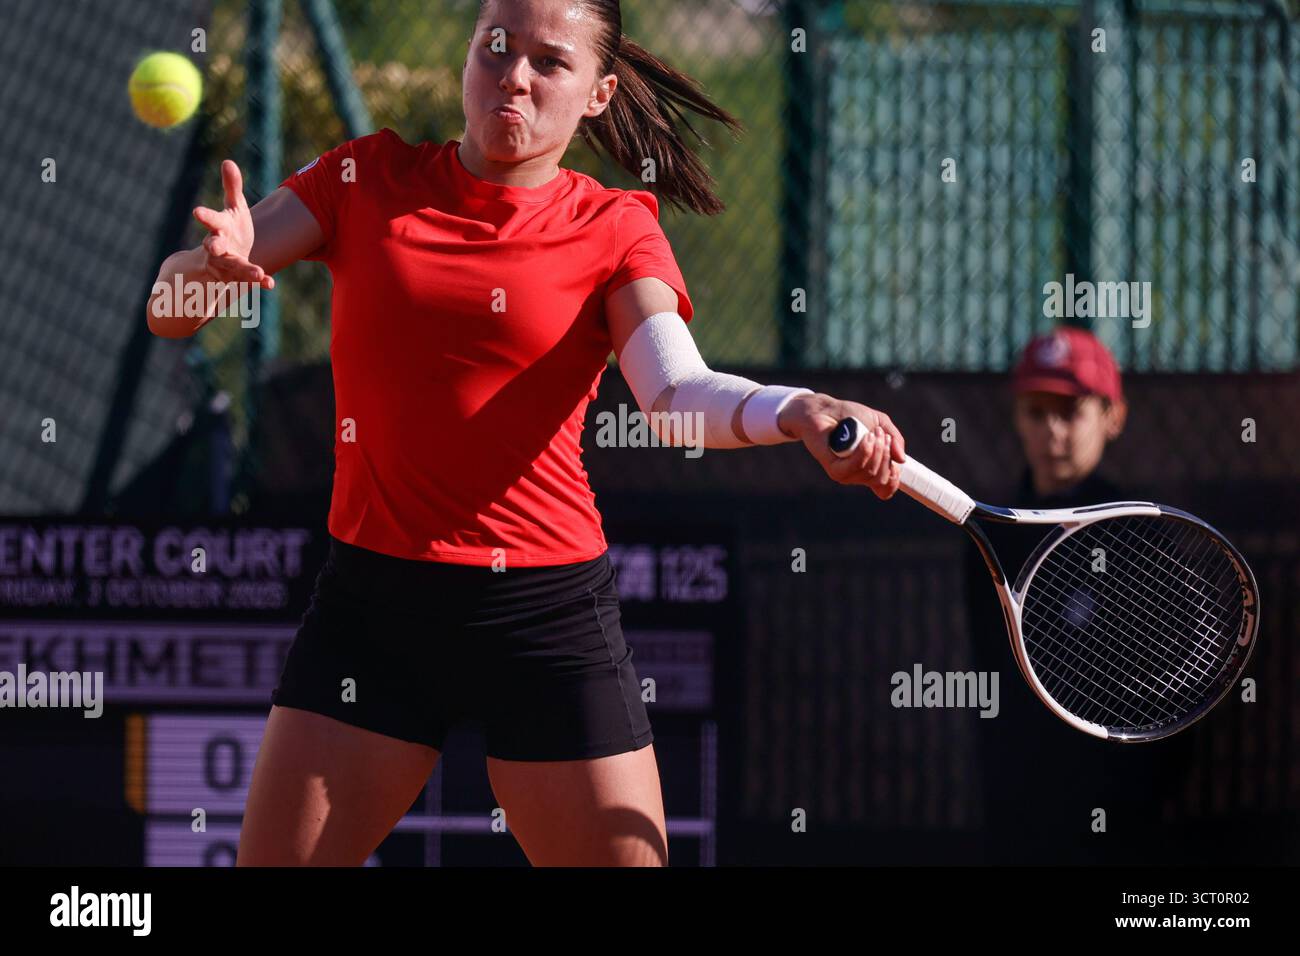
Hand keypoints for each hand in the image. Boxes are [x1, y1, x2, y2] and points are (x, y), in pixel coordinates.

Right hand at [191, 160, 274, 289]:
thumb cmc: (231, 227)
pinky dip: (259, 281)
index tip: (197, 211)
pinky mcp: (239, 276)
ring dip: (246, 270)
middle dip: (213, 245)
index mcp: (218, 227)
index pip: (210, 220)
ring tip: (258, 273)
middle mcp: (219, 246)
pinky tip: (270, 283)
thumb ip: (232, 187)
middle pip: (214, 246)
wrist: (227, 257)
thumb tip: (228, 162)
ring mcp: (228, 263)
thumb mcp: (234, 206)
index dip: (205, 215)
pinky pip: (249, 280)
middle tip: (212, 246)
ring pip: (234, 266)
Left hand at [778, 393, 905, 499]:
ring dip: (877, 450)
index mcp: (869, 467)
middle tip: (882, 435)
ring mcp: (845, 473)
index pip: (885, 489)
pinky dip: (864, 451)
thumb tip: (901, 460)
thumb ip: (895, 439)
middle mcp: (857, 474)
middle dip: (887, 455)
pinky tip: (865, 438)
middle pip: (881, 480)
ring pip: (870, 473)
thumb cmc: (849, 415)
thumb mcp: (880, 423)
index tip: (896, 462)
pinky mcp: (833, 468)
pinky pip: (855, 467)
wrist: (824, 409)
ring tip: (871, 432)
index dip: (895, 479)